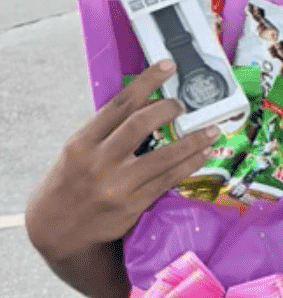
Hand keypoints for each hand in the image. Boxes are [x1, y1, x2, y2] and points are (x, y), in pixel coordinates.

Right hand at [25, 61, 220, 263]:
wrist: (56, 231)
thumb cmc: (68, 185)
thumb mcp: (75, 152)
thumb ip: (104, 132)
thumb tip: (143, 106)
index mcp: (82, 142)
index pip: (119, 104)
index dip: (146, 82)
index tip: (167, 66)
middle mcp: (99, 161)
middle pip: (141, 124)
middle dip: (168, 109)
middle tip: (184, 103)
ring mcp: (118, 185)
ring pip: (163, 156)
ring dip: (192, 140)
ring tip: (211, 128)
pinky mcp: (133, 205)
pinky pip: (168, 180)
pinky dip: (189, 165)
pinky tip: (203, 155)